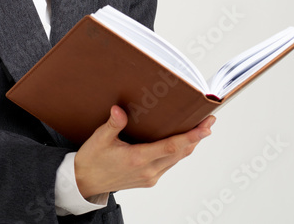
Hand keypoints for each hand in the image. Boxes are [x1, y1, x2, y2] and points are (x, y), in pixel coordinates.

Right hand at [73, 106, 215, 198]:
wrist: (85, 183)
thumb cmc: (92, 160)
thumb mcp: (99, 139)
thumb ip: (112, 124)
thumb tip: (119, 111)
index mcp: (137, 159)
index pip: (170, 147)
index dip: (190, 137)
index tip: (204, 128)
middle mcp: (147, 170)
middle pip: (179, 153)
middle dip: (196, 137)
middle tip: (209, 121)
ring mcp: (149, 176)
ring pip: (176, 159)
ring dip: (190, 145)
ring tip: (201, 129)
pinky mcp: (148, 179)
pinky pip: (169, 164)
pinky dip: (179, 152)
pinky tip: (182, 142)